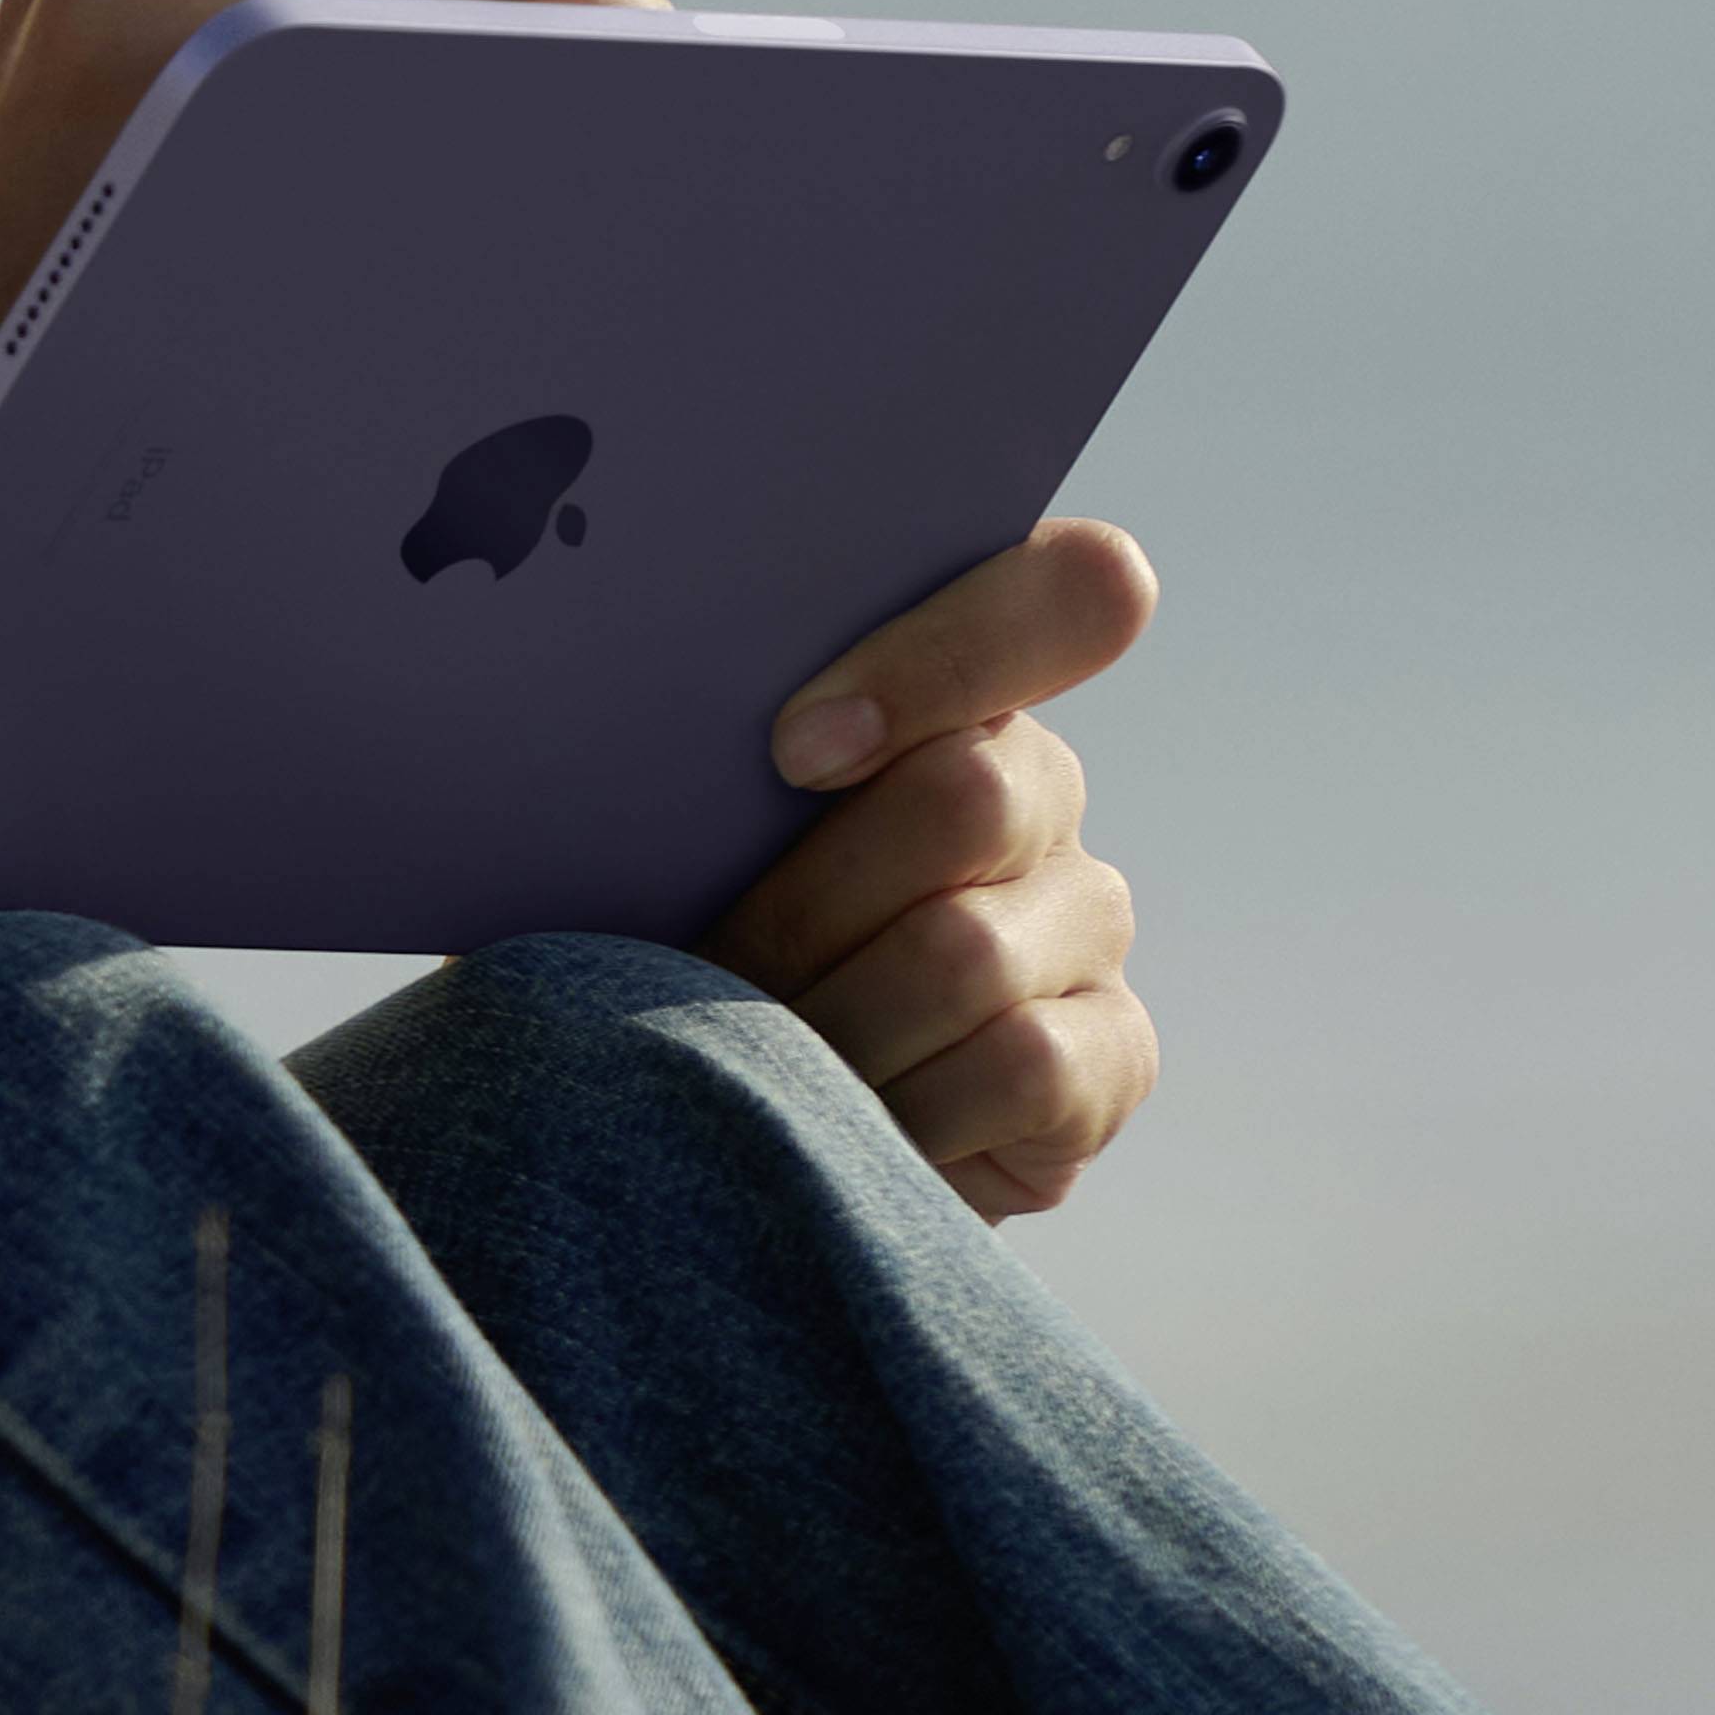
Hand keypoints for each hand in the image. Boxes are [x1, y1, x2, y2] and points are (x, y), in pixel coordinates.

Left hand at [703, 520, 1161, 1222]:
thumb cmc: (664, 937)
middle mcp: (1040, 794)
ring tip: (743, 1057)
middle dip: (802, 904)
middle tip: (710, 969)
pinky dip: (896, 1106)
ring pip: (963, 950)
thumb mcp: (659, 827)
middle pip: (968, 796)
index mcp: (949, 693)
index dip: (947, 659)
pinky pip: (1018, 1066)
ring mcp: (1086, 923)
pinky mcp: (1110, 1056)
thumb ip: (686, 739)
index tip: (789, 750)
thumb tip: (605, 688)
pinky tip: (837, 1121)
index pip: (1068, 594)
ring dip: (822, 1020)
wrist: (712, 1115)